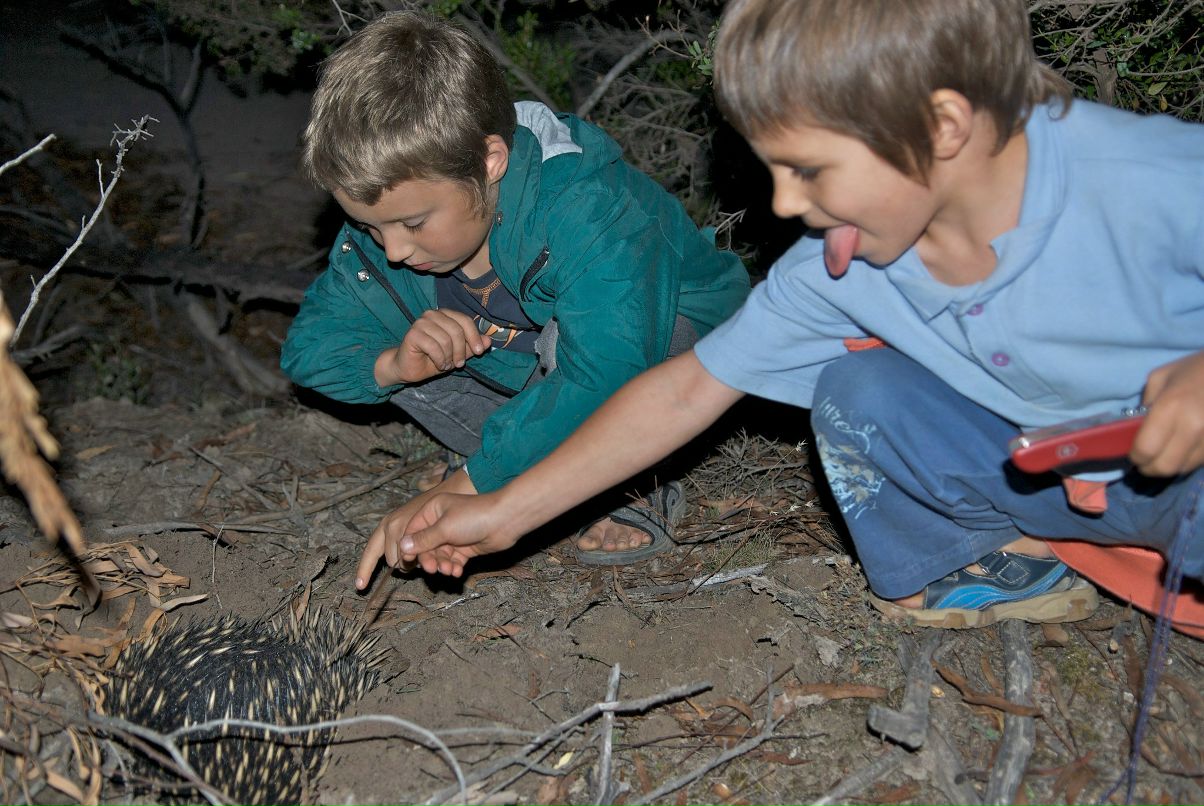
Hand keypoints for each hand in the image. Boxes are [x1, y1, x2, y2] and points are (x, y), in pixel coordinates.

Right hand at [376, 309, 490, 385]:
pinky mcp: (413, 333)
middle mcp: (433, 315)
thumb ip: (471, 347)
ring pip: (446, 339)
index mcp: (445, 315)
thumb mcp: (456, 354)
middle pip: (457, 330)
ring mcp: (421, 322)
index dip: (474, 336)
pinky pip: (434, 346)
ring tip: (445, 364)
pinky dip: (440, 359)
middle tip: (458, 364)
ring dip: (449, 357)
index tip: (479, 351)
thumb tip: (488, 341)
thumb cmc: (432, 359)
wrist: (408, 368)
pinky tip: (438, 364)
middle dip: (461, 350)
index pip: (465, 320)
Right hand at [395, 491, 521, 577]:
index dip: (409, 547)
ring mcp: (453, 536)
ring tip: (449, 570)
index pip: (412, 531)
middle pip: (425, 546)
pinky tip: (456, 571)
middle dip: (428, 558)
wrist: (505, 521)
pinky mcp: (464, 548)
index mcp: (432, 510)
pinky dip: (453, 567)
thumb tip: (402, 547)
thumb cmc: (474, 517)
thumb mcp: (445, 528)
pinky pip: (452, 561)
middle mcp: (440, 523)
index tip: (407, 561)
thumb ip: (423, 539)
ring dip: (442, 565)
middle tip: (431, 569)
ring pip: (439, 556)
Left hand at [1133, 350, 1203, 475]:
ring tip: (1165, 453)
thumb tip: (1136, 429)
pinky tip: (1184, 448)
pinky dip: (1187, 461)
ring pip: (1183, 469)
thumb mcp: (1160, 378)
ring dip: (1169, 465)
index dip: (1136, 456)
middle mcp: (1193, 427)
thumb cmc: (1195, 369)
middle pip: (1165, 467)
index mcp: (1171, 408)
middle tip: (1146, 459)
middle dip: (1150, 467)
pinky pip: (1198, 463)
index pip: (1146, 450)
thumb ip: (1145, 405)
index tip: (1133, 453)